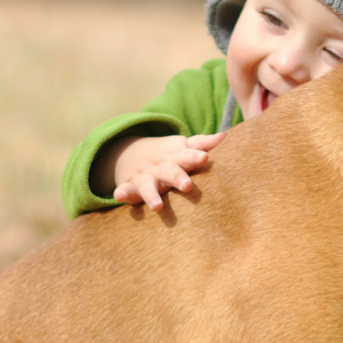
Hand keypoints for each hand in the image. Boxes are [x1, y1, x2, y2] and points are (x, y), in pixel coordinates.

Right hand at [97, 133, 225, 210]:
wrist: (131, 153)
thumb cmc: (169, 156)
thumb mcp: (182, 147)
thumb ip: (201, 144)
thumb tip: (224, 136)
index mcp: (176, 158)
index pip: (187, 155)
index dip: (195, 156)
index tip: (204, 157)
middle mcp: (161, 167)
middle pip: (170, 171)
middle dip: (178, 178)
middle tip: (187, 186)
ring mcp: (145, 176)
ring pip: (148, 185)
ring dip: (152, 194)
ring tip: (158, 206)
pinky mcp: (130, 186)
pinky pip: (125, 190)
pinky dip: (122, 193)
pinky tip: (119, 197)